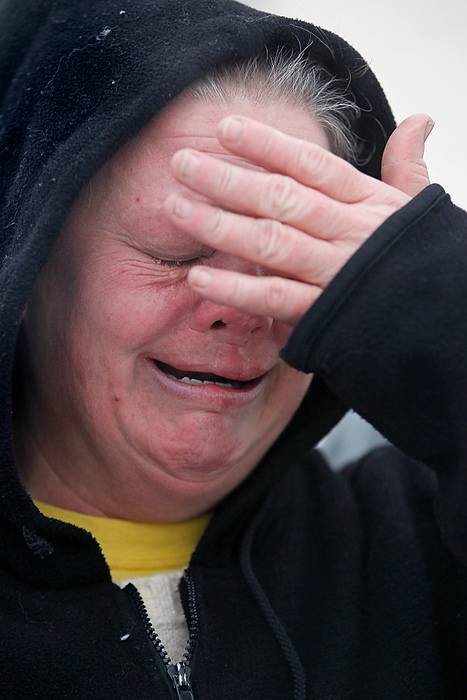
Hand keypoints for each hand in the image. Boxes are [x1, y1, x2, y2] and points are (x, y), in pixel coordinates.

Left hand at [163, 113, 432, 325]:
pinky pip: (274, 298)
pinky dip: (235, 289)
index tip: (226, 129)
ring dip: (220, 224)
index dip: (267, 145)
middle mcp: (346, 233)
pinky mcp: (323, 314)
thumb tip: (420, 119)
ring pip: (271, 242)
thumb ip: (408, 165)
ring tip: (176, 207)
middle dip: (228, 179)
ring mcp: (333, 273)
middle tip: (181, 163)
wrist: (447, 321)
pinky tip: (197, 277)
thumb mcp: (418, 209)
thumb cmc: (426, 262)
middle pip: (280, 198)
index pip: (311, 166)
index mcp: (367, 204)